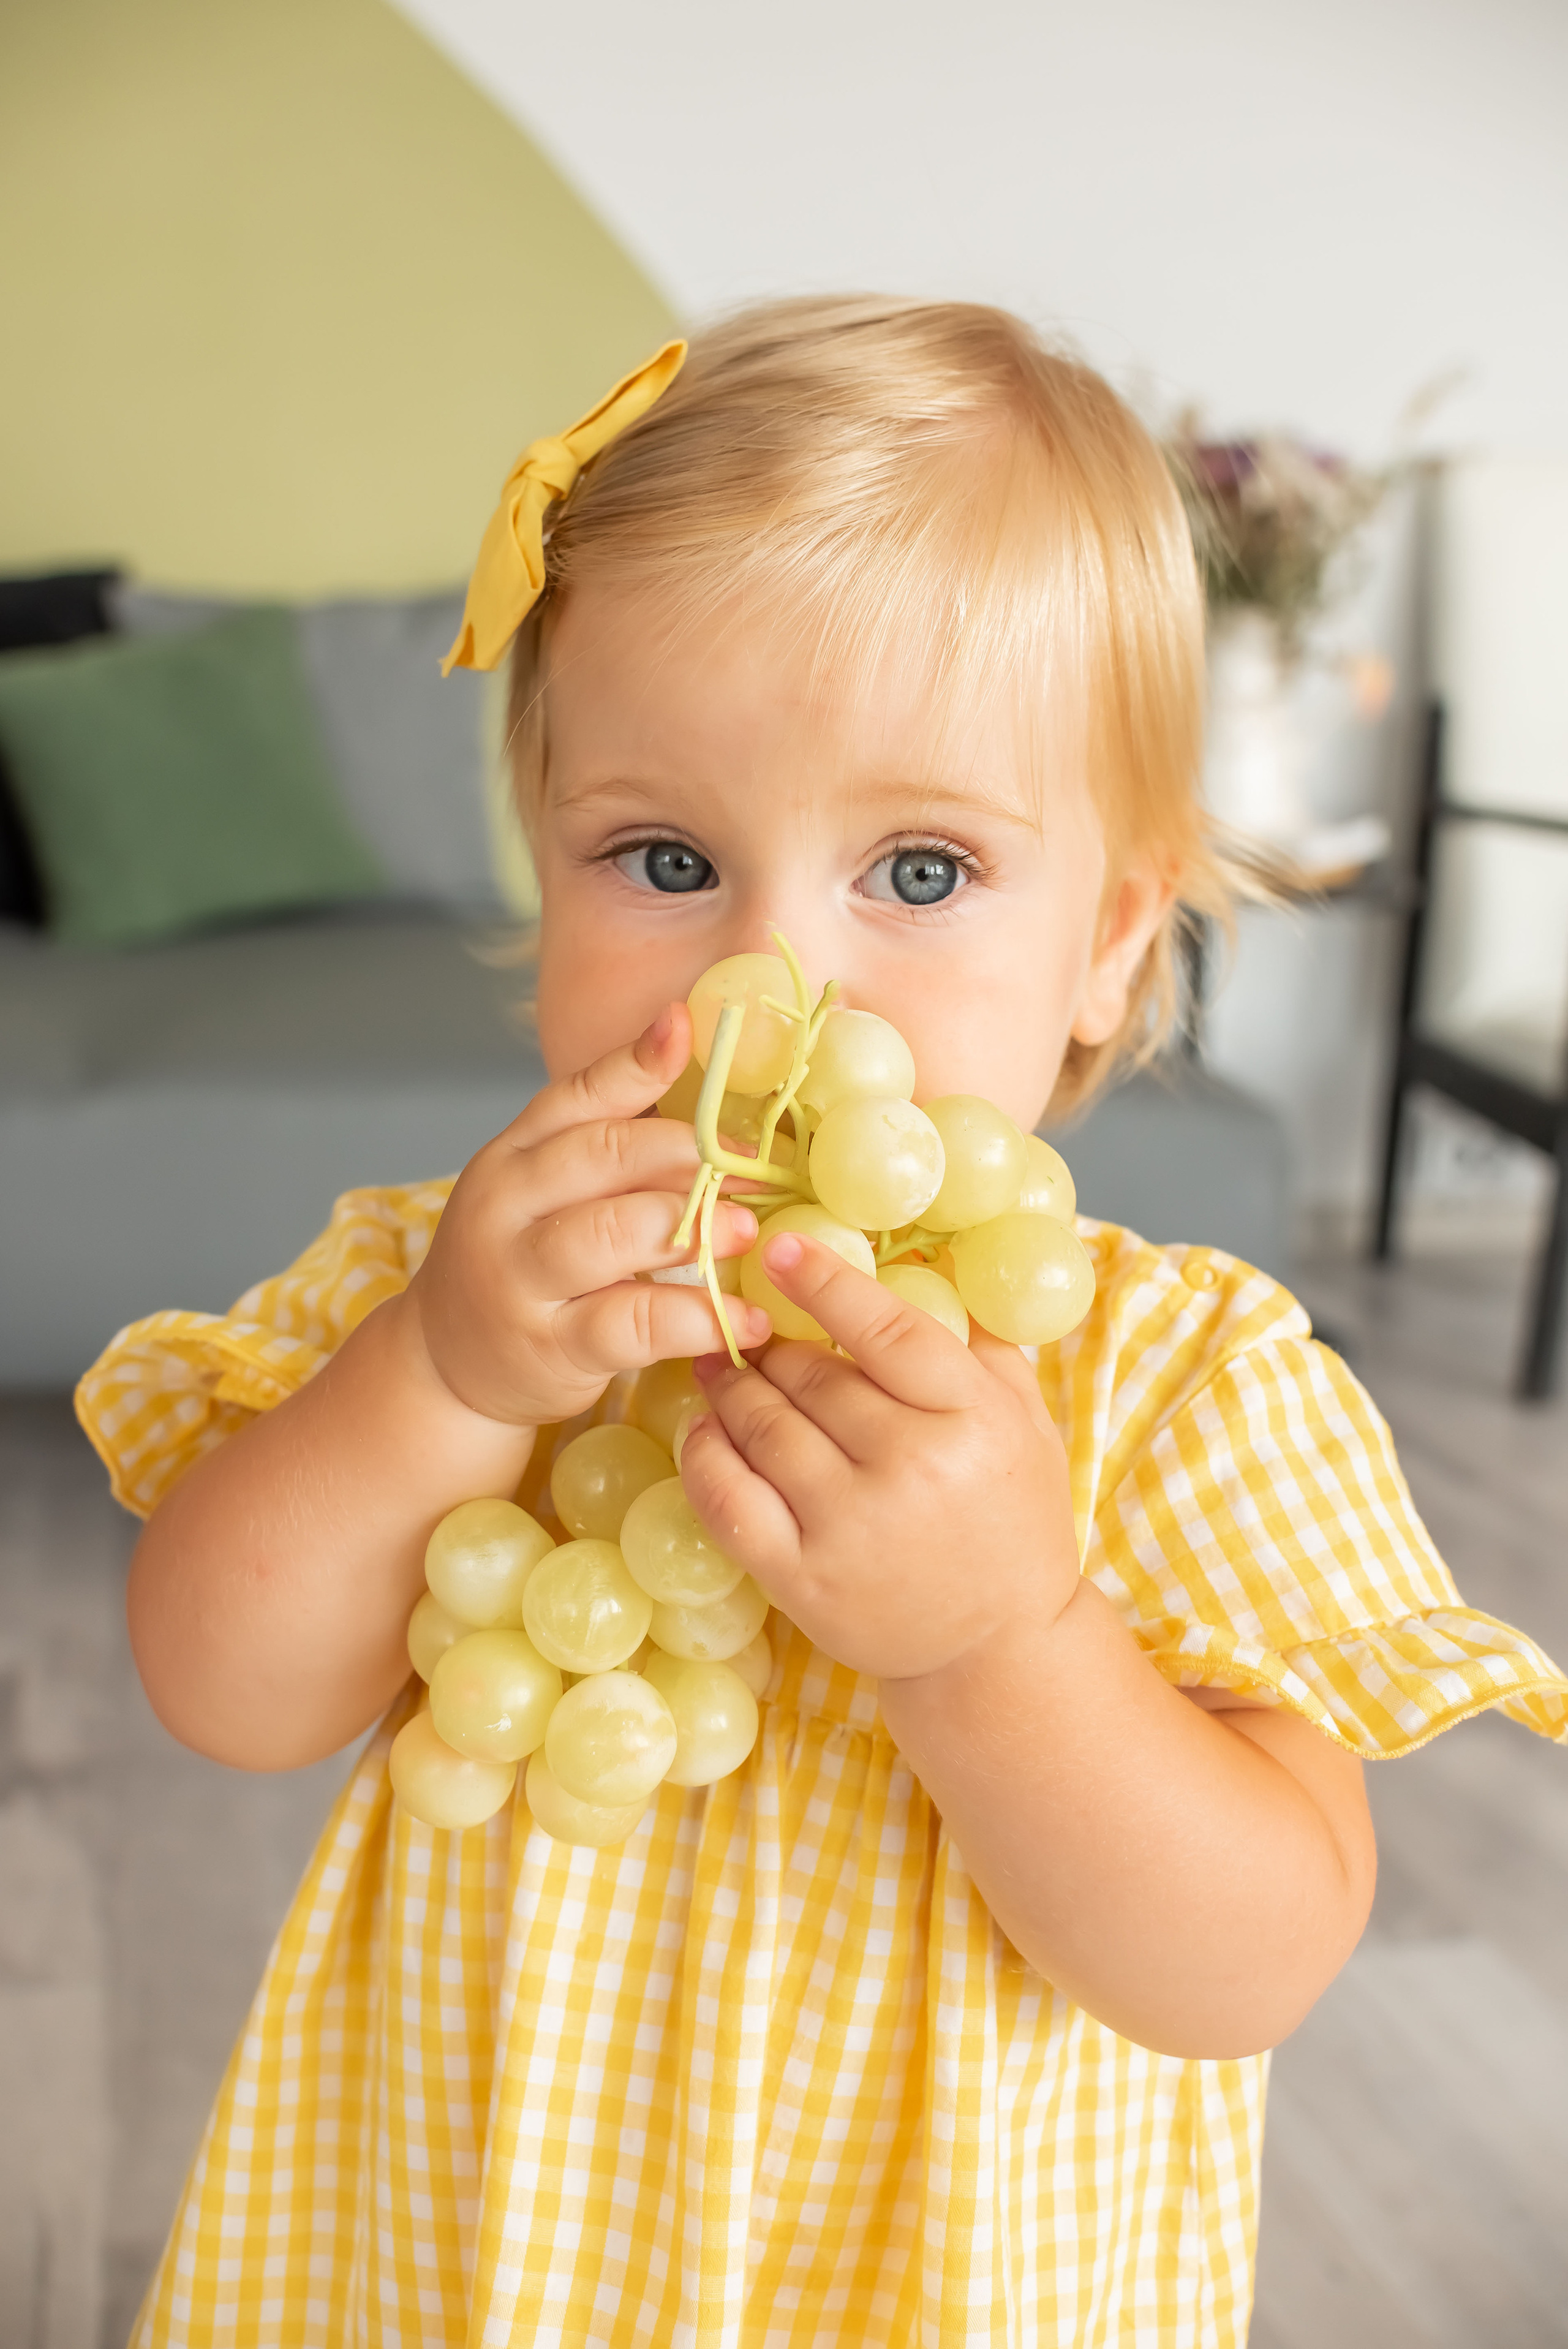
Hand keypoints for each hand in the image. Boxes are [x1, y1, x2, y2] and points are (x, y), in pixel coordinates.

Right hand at [404, 1005, 770, 1427]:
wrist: (448, 1364)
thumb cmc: (521, 1264)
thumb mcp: (545, 1192)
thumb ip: (610, 1144)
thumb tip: (704, 1087)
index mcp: (513, 1154)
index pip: (576, 1095)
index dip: (635, 1061)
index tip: (686, 1027)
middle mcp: (508, 1206)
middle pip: (601, 1156)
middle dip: (689, 1155)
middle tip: (754, 1168)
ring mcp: (522, 1277)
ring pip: (611, 1234)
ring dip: (691, 1228)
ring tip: (748, 1231)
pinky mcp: (551, 1346)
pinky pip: (634, 1325)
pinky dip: (699, 1321)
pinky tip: (745, 1322)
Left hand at [679, 1233, 1080, 1682]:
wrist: (1000, 1648)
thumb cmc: (1011, 1518)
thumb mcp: (1023, 1421)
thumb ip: (978, 1343)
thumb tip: (925, 1258)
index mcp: (972, 1419)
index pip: (886, 1330)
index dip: (825, 1283)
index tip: (779, 1247)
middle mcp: (911, 1468)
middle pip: (814, 1377)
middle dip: (773, 1345)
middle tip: (748, 1325)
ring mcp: (851, 1527)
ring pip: (764, 1428)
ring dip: (731, 1389)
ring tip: (718, 1366)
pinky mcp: (804, 1579)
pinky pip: (729, 1500)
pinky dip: (704, 1456)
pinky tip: (702, 1429)